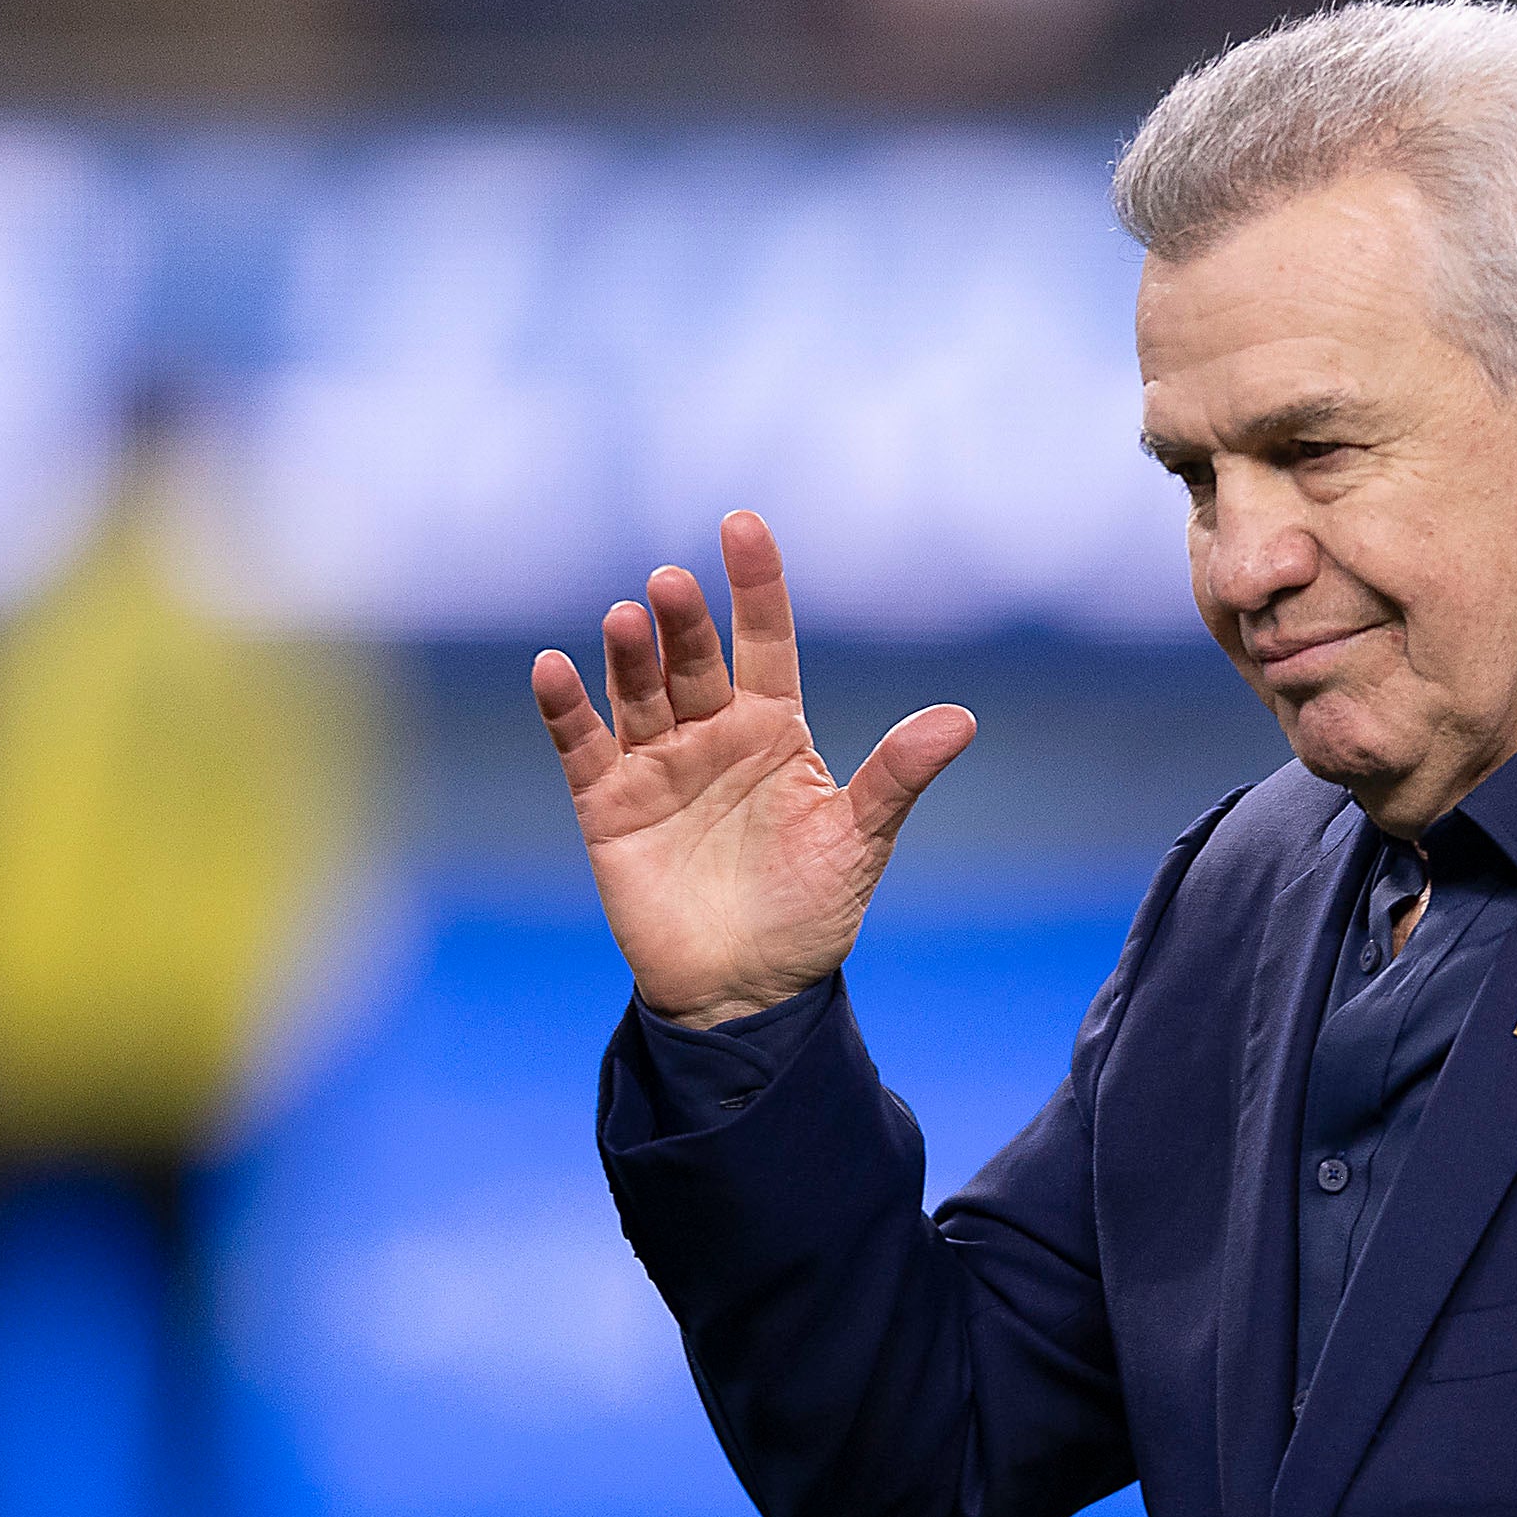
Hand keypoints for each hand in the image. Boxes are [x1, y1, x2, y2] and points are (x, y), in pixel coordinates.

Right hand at [533, 511, 976, 1028]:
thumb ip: (897, 777)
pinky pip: (581, 745)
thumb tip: (962, 719)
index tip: (742, 526)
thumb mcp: (859, 842)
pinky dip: (565, 708)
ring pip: (639, 691)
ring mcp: (657, 764)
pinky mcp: (608, 805)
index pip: (765, 641)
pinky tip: (553, 668)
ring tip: (627, 618)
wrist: (748, 991)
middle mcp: (712, 734)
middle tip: (671, 584)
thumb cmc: (810, 912)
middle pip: (694, 661)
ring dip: (629, 654)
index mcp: (774, 730)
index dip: (755, 586)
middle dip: (684, 622)